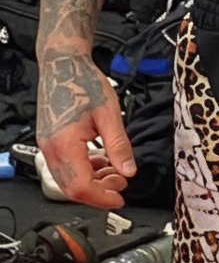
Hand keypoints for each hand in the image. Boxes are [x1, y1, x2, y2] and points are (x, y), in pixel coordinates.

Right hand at [37, 51, 136, 208]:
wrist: (63, 64)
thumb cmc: (84, 82)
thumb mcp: (109, 114)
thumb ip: (118, 145)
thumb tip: (128, 171)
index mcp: (65, 145)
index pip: (81, 186)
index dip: (102, 198)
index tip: (120, 198)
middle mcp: (51, 149)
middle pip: (71, 188)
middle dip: (98, 192)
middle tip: (121, 184)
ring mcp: (47, 146)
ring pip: (67, 179)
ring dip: (91, 181)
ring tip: (114, 171)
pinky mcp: (49, 140)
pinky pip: (64, 166)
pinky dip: (83, 170)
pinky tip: (100, 161)